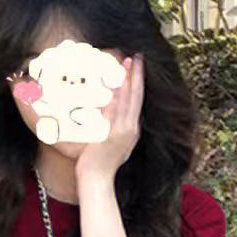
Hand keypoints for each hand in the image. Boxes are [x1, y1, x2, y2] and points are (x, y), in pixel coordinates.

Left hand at [75, 53, 143, 190]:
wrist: (97, 180)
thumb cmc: (102, 164)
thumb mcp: (116, 145)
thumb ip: (120, 131)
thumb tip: (121, 117)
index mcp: (133, 130)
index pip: (138, 101)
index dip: (139, 82)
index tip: (138, 66)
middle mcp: (131, 129)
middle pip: (136, 96)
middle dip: (137, 75)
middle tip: (138, 56)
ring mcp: (122, 132)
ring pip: (127, 100)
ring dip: (128, 80)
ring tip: (128, 62)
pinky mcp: (111, 135)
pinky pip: (114, 111)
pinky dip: (116, 96)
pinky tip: (116, 83)